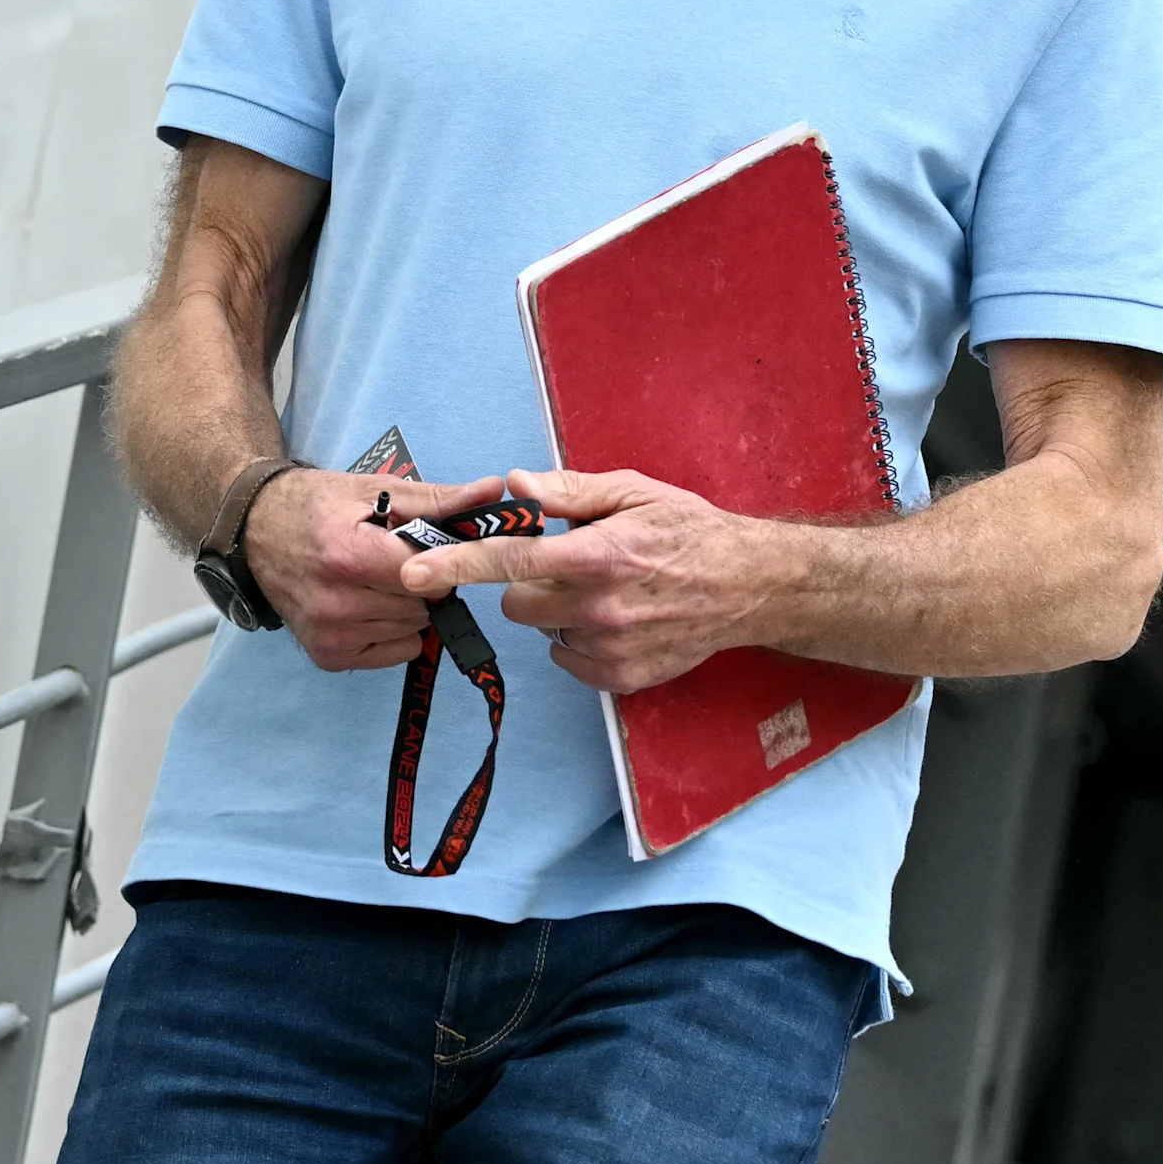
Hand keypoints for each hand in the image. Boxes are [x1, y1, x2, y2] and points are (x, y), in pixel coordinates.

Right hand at [243, 467, 507, 672]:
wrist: (254, 530)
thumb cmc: (317, 505)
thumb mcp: (375, 491)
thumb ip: (439, 499)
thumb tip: (497, 491)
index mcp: (349, 556)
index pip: (430, 574)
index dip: (438, 558)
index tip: (425, 543)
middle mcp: (337, 604)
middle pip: (424, 605)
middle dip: (425, 583)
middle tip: (395, 560)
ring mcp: (331, 636)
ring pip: (414, 629)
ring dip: (410, 607)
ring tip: (377, 579)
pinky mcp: (328, 656)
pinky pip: (397, 652)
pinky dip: (395, 631)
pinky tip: (368, 604)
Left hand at [395, 468, 796, 693]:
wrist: (749, 586)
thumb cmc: (688, 530)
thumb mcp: (632, 492)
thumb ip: (567, 491)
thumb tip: (514, 485)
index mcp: (599, 555)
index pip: (512, 561)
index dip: (457, 565)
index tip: (413, 573)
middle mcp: (602, 607)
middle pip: (516, 604)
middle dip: (528, 584)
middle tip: (569, 566)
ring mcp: (612, 649)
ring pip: (543, 632)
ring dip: (558, 613)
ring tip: (604, 591)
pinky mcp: (622, 678)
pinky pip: (569, 660)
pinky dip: (579, 641)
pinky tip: (614, 619)